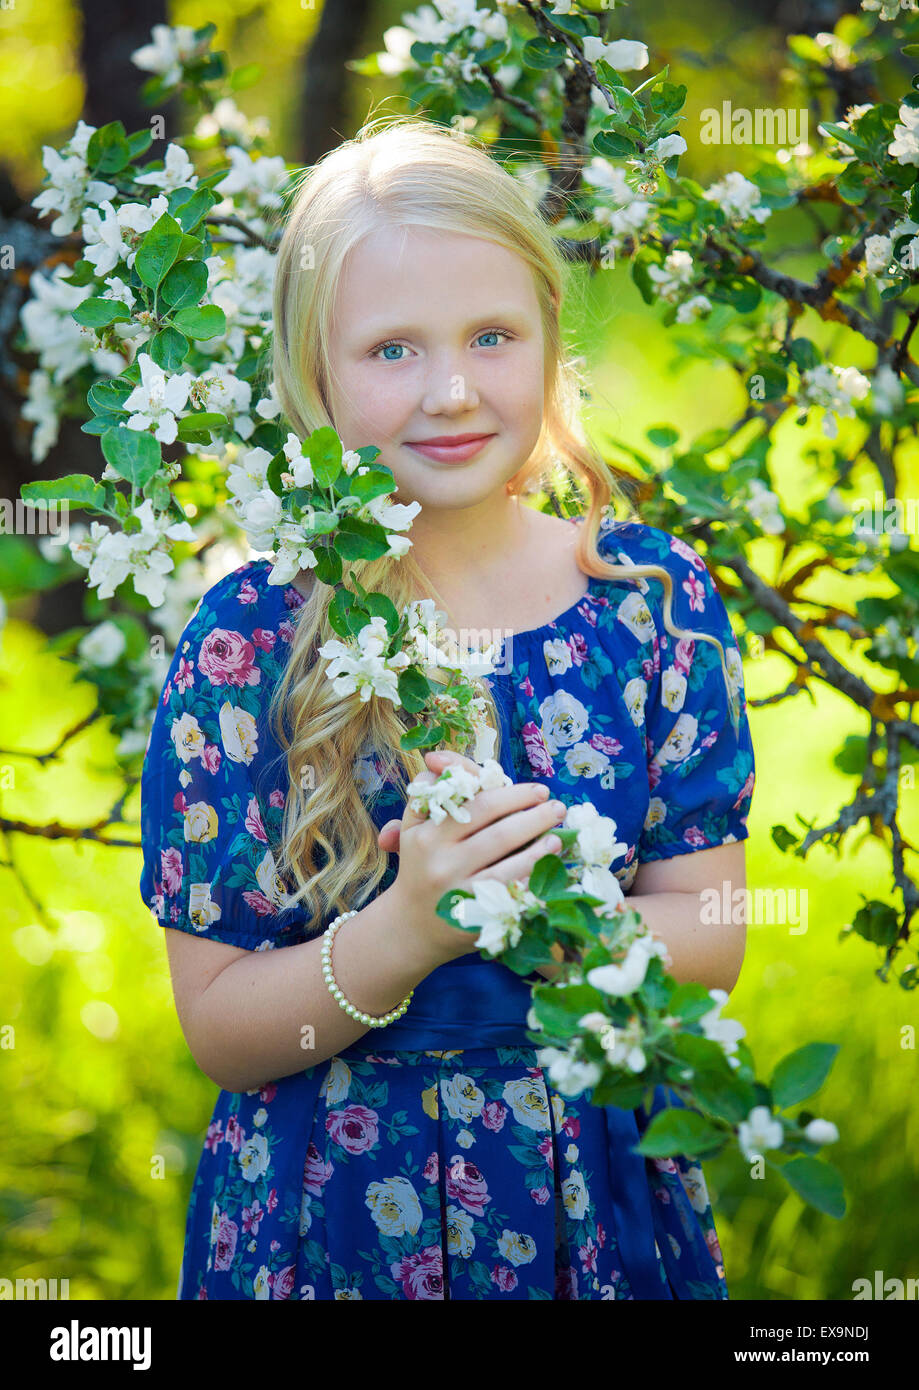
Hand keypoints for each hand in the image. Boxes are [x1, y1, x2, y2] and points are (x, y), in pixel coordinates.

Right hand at [380, 748, 566, 964]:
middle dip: (535, 816)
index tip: (538, 789)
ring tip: (559, 835)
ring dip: (541, 848)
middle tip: (557, 807)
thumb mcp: (414, 826)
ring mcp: (460, 894)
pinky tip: (548, 868)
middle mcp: (443, 864)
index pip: (478, 806)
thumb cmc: (419, 865)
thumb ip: (428, 791)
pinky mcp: (476, 920)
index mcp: (429, 836)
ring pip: (510, 866)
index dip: (514, 795)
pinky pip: (513, 896)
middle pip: (500, 834)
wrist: (410, 926)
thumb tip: (441, 759)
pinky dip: (533, 880)